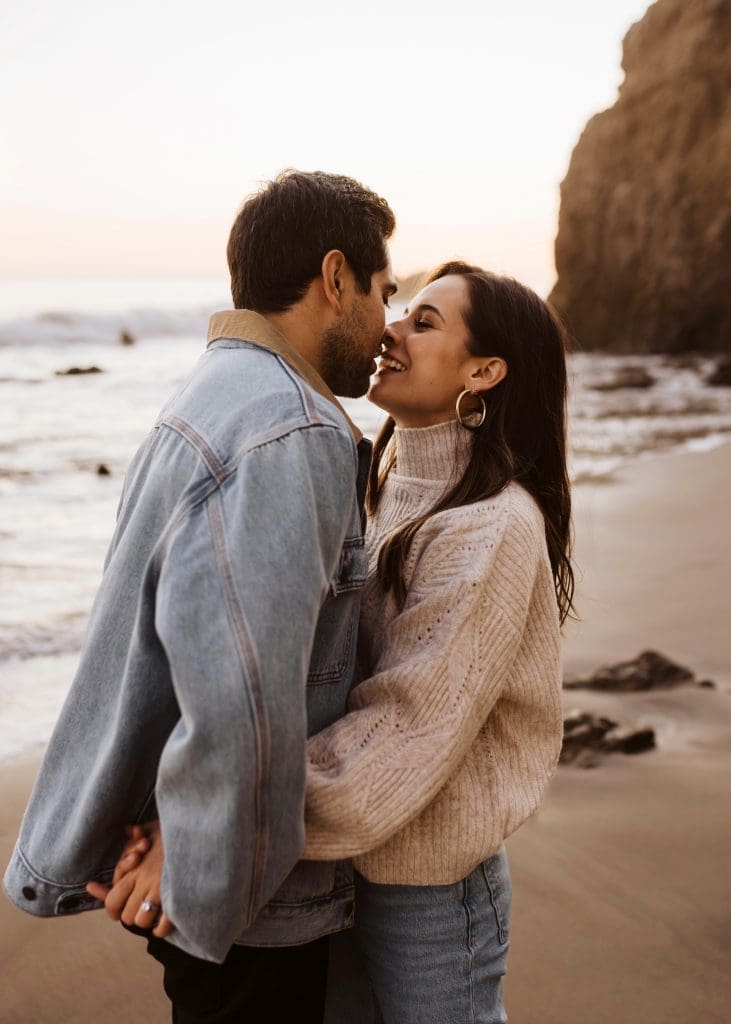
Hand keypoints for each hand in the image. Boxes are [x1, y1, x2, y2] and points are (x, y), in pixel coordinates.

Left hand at [86, 821, 173, 937]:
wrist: (198, 833)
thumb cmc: (174, 831)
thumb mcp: (153, 827)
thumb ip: (137, 834)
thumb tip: (127, 829)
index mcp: (134, 869)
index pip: (112, 900)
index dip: (113, 909)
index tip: (118, 909)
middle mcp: (144, 882)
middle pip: (125, 915)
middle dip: (130, 915)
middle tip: (138, 910)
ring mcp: (160, 892)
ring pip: (142, 921)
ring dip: (147, 921)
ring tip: (153, 914)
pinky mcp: (176, 899)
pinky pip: (162, 926)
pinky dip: (161, 929)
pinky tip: (163, 924)